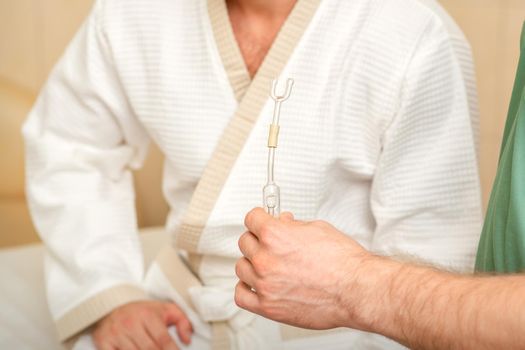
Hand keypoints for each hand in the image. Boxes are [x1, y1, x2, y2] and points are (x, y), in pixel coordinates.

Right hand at [93, 301, 192, 349]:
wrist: (113, 306)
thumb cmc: (144, 312)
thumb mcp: (166, 310)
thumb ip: (182, 321)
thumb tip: (187, 340)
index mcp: (147, 315)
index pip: (162, 339)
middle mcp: (131, 324)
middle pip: (149, 349)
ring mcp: (116, 334)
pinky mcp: (104, 342)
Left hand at [234, 208, 377, 330]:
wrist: (357, 290)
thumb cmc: (343, 262)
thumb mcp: (317, 228)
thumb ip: (293, 226)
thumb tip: (283, 223)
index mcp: (275, 235)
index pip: (251, 218)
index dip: (259, 218)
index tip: (262, 221)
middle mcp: (266, 259)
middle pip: (245, 242)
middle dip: (258, 239)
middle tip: (269, 243)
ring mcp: (265, 284)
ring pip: (242, 267)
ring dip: (252, 263)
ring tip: (266, 264)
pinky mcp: (268, 307)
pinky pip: (241, 295)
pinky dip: (245, 289)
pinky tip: (255, 285)